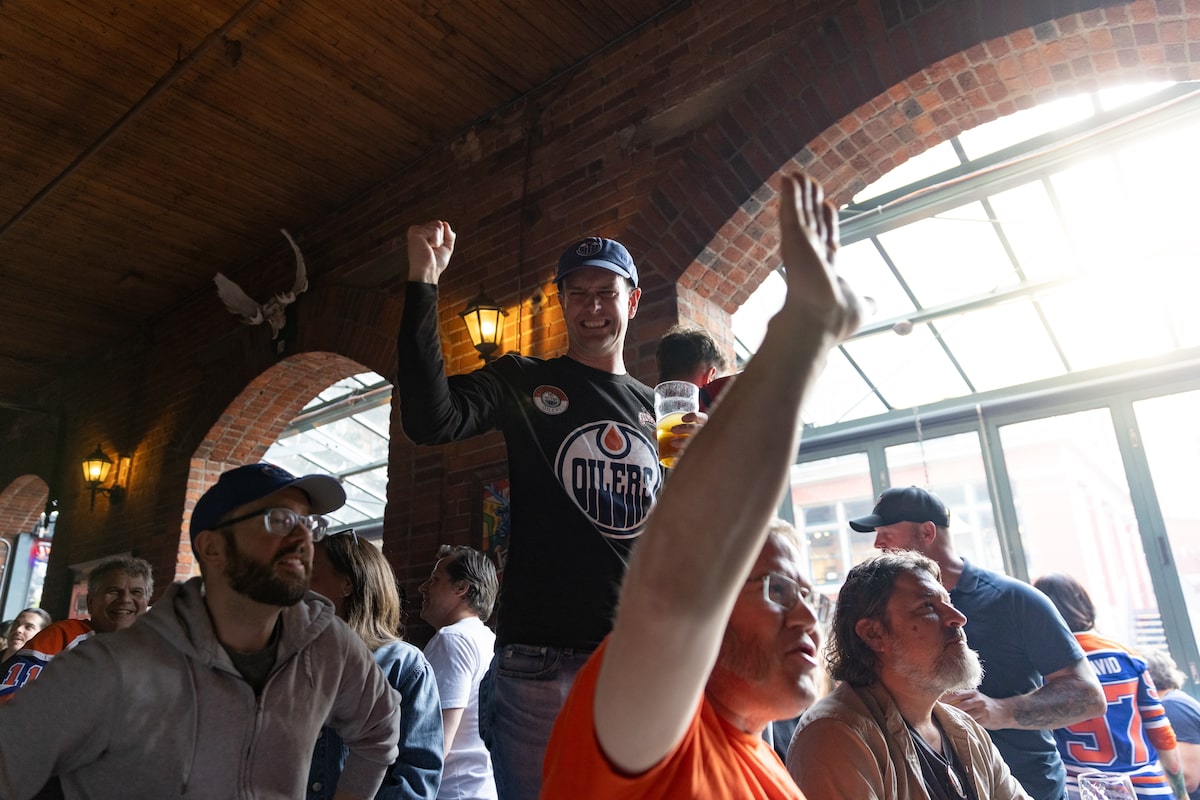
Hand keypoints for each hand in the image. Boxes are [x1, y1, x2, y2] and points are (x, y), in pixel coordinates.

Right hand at [407, 221, 455, 282]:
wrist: (428, 272)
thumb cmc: (435, 263)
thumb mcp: (446, 247)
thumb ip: (449, 235)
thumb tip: (446, 223)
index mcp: (423, 233)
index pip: (440, 225)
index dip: (443, 238)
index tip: (434, 249)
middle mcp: (418, 230)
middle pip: (439, 223)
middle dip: (441, 238)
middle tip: (432, 249)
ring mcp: (415, 230)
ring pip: (438, 225)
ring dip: (438, 240)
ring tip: (429, 249)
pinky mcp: (415, 232)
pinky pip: (435, 230)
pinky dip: (435, 240)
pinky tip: (427, 247)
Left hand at [659, 410, 707, 463]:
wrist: (698, 464)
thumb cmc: (688, 444)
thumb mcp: (681, 436)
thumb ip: (669, 433)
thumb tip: (654, 433)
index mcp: (703, 427)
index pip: (703, 418)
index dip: (695, 417)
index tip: (683, 418)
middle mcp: (706, 436)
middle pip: (699, 429)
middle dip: (685, 429)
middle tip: (673, 430)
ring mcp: (705, 446)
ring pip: (697, 442)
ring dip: (684, 441)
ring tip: (672, 443)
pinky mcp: (701, 458)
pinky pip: (694, 458)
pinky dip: (682, 458)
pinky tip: (676, 460)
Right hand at [778, 173, 860, 342]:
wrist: (819, 322)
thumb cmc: (837, 319)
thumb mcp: (862, 307)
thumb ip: (868, 302)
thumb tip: (876, 304)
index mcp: (825, 268)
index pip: (826, 238)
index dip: (827, 221)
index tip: (828, 204)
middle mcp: (810, 256)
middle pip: (810, 223)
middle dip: (810, 203)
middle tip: (809, 182)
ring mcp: (800, 247)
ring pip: (799, 215)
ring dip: (797, 194)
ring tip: (795, 175)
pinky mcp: (794, 240)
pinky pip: (791, 213)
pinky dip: (790, 195)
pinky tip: (788, 179)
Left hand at [941, 689, 1011, 729]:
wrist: (1005, 711)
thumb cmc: (985, 705)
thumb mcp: (976, 697)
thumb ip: (963, 698)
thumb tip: (943, 700)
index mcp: (973, 693)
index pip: (956, 694)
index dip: (944, 698)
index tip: (933, 702)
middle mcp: (978, 700)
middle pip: (959, 704)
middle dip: (947, 709)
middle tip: (936, 713)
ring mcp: (982, 710)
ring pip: (965, 715)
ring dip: (955, 718)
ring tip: (943, 721)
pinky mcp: (985, 720)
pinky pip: (972, 723)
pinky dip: (964, 725)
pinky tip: (956, 727)